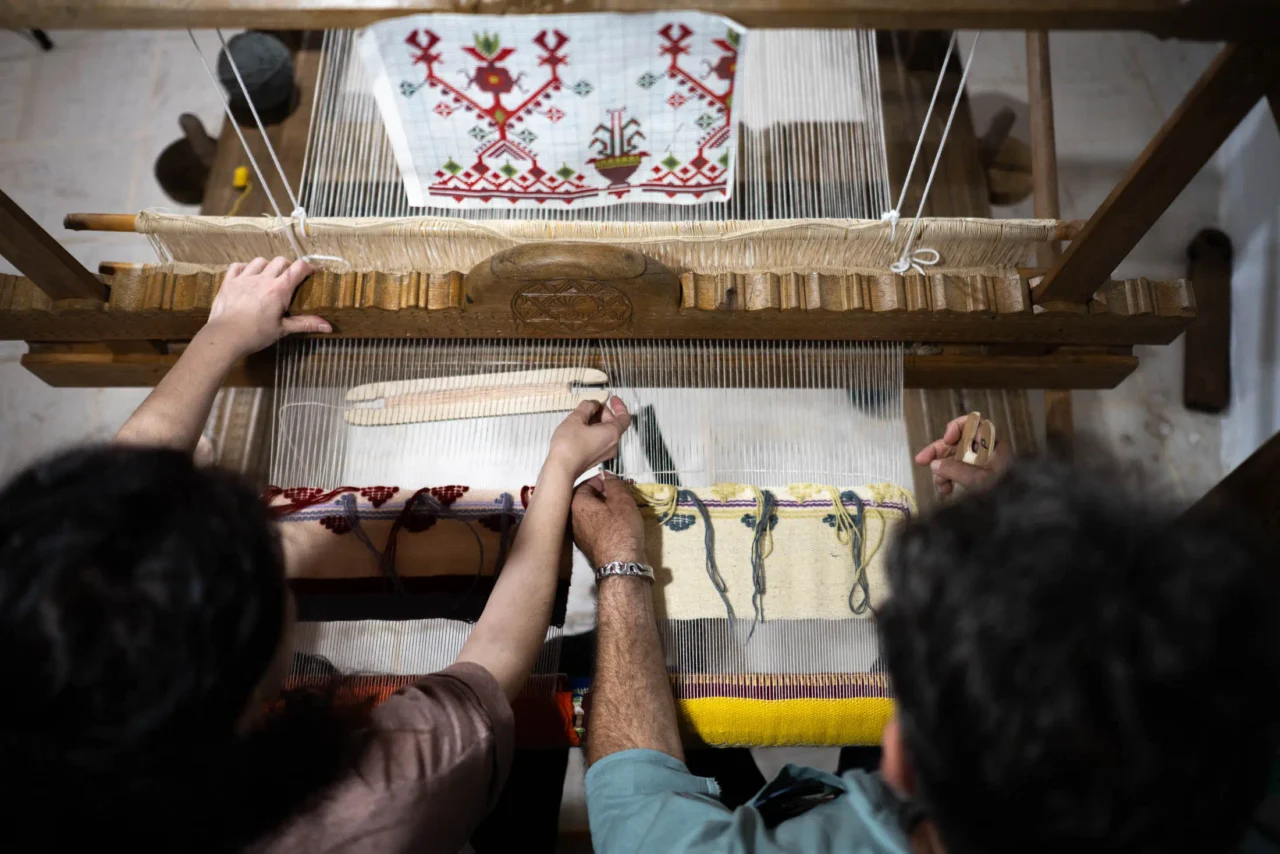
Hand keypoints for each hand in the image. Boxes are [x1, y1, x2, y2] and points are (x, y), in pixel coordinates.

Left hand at [204, 257, 329, 357]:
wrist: (225, 336)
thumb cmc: (256, 334)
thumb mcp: (283, 330)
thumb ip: (305, 324)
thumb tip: (329, 327)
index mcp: (279, 289)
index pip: (298, 268)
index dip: (308, 267)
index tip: (312, 272)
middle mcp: (263, 278)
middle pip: (280, 261)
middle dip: (288, 266)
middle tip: (289, 278)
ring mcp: (244, 278)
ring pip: (259, 261)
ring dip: (267, 266)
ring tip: (268, 276)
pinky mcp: (229, 281)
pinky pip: (238, 266)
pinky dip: (245, 268)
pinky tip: (247, 275)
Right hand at [546, 397, 631, 480]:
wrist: (561, 469)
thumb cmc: (569, 445)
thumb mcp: (576, 418)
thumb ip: (587, 407)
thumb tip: (593, 404)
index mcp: (612, 433)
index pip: (624, 417)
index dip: (619, 406)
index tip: (612, 399)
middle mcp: (612, 445)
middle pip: (614, 424)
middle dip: (603, 412)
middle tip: (589, 406)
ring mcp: (604, 453)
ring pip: (605, 433)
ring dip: (596, 422)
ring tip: (581, 416)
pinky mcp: (595, 458)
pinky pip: (599, 441)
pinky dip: (593, 432)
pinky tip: (578, 429)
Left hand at [571, 472, 645, 566]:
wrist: (621, 566)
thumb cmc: (621, 529)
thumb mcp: (622, 500)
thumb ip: (614, 484)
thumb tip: (607, 476)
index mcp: (577, 504)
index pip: (586, 484)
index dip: (603, 481)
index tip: (618, 484)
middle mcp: (573, 519)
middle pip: (589, 500)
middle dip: (606, 496)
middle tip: (623, 497)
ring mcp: (579, 534)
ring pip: (592, 515)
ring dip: (607, 510)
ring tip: (624, 511)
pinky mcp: (588, 546)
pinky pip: (595, 528)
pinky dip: (606, 524)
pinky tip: (620, 526)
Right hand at [914, 415, 1011, 496]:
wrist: (1016, 509)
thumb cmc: (1003, 492)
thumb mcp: (979, 480)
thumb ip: (955, 470)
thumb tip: (935, 464)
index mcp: (991, 444)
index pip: (973, 423)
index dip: (956, 427)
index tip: (946, 440)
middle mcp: (984, 449)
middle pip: (956, 442)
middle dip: (939, 452)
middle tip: (921, 461)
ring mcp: (979, 462)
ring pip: (952, 457)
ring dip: (942, 470)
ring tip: (941, 488)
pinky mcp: (974, 474)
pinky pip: (956, 470)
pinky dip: (948, 478)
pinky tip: (945, 491)